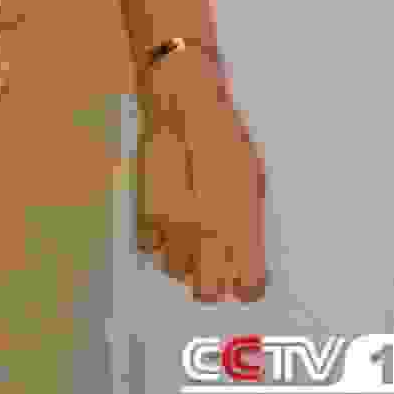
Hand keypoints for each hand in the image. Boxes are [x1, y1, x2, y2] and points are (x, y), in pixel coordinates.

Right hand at [135, 55, 267, 302]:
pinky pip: (152, 249)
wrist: (181, 105)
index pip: (243, 280)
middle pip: (206, 289)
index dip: (246, 285)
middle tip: (222, 265)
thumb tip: (248, 256)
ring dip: (187, 261)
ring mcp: (167, 226)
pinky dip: (162, 242)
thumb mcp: (250, 177)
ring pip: (176, 271)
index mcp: (234, 223)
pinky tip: (172, 222)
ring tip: (195, 234)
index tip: (248, 282)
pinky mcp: (142, 216)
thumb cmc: (223, 135)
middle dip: (215, 281)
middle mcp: (200, 232)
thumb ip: (248, 222)